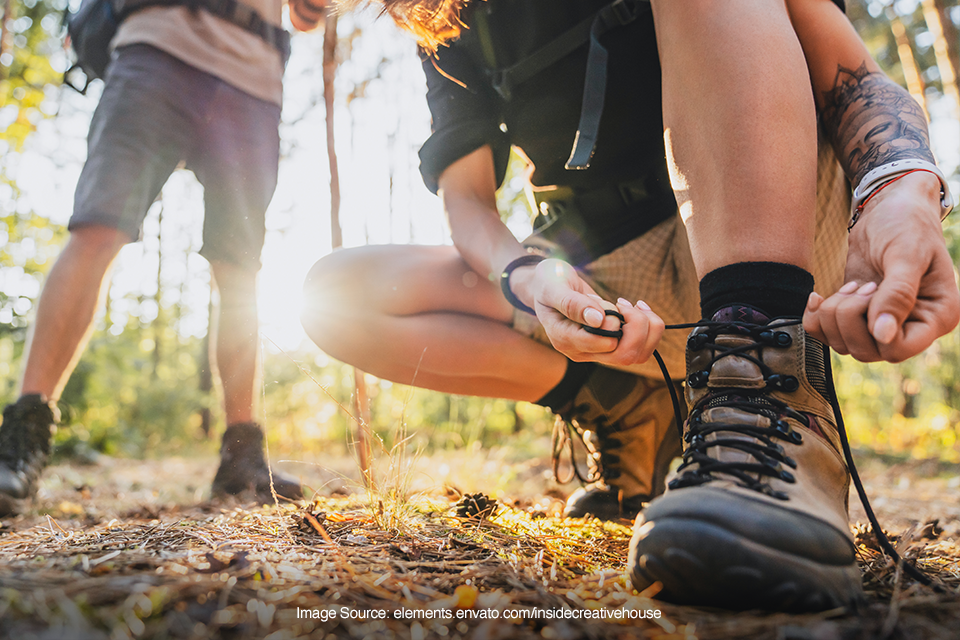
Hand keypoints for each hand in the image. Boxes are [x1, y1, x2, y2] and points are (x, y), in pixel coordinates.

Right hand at [519, 259, 664, 365]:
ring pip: (636, 355)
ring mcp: (596, 351)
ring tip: (635, 305)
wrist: (549, 286)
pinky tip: (638, 308)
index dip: (614, 322)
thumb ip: (572, 303)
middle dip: (636, 327)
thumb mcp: (554, 286)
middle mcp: (581, 351)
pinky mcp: (609, 345)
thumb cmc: (548, 283)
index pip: (603, 343)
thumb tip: (598, 320)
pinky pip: (640, 348)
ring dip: (646, 328)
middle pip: (624, 356)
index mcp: (565, 339)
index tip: (607, 302)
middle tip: (625, 304)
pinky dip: (649, 328)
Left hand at [803, 172, 958, 361]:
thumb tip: (883, 335)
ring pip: (843, 345)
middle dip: (849, 318)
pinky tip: (818, 296)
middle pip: (865, 351)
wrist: (889, 208)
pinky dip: (815, 317)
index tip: (872, 293)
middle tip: (861, 285)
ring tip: (852, 285)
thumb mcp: (906, 254)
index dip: (873, 330)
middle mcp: (911, 326)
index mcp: (936, 317)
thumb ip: (897, 294)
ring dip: (834, 314)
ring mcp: (881, 324)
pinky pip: (826, 334)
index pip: (898, 350)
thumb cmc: (908, 224)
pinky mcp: (856, 316)